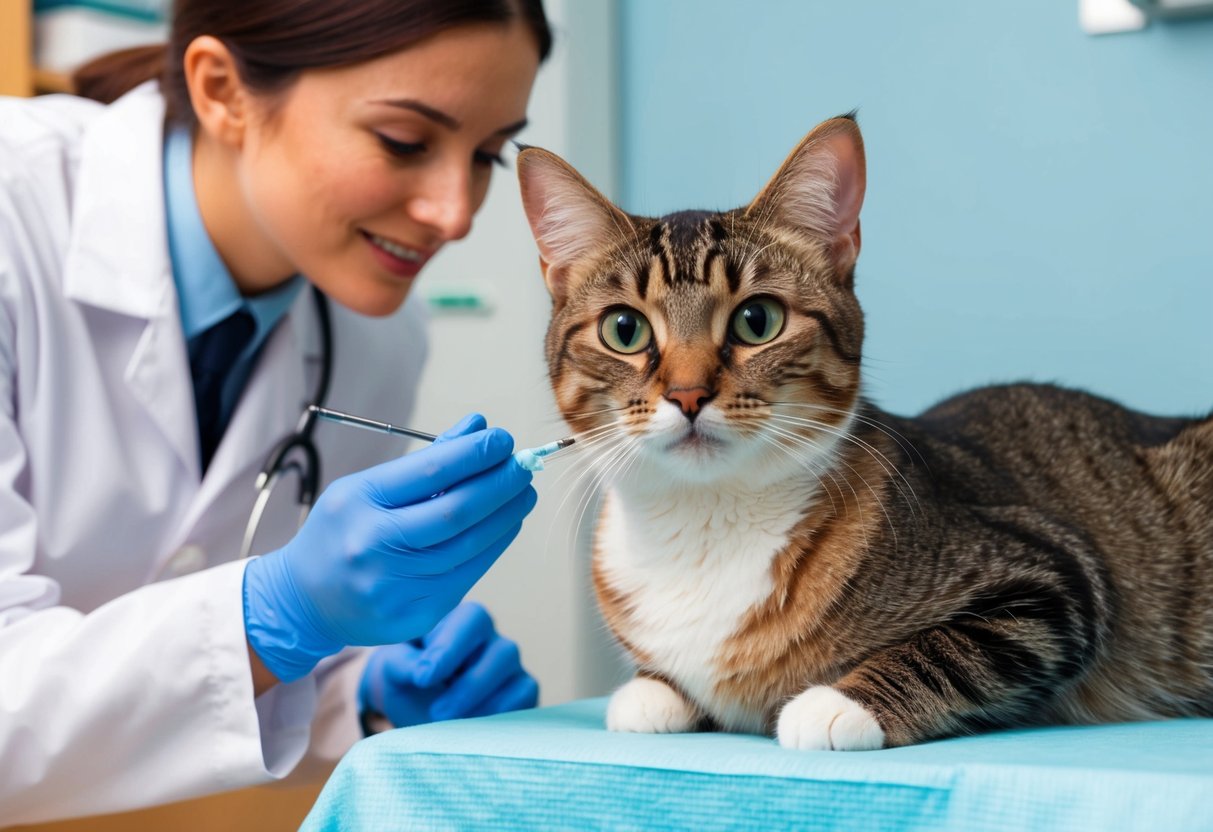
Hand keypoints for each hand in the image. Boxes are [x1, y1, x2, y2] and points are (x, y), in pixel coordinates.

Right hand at [243, 414, 537, 682]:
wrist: (305, 600)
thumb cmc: (343, 531)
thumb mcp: (368, 487)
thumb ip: (426, 460)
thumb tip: (479, 426)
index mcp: (358, 502)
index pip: (430, 472)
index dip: (475, 454)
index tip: (503, 440)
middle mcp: (373, 544)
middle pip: (456, 511)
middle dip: (500, 484)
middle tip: (525, 466)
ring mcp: (394, 584)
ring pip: (469, 545)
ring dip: (506, 516)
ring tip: (524, 493)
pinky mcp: (415, 614)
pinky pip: (467, 574)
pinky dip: (494, 545)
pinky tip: (507, 525)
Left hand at [359, 601, 538, 728]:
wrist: (417, 711)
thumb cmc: (407, 682)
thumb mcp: (392, 670)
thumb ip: (401, 664)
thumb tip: (420, 671)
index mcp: (461, 622)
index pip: (471, 619)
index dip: (451, 648)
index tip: (424, 678)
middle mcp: (492, 640)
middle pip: (503, 652)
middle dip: (470, 686)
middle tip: (437, 713)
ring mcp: (510, 668)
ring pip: (520, 679)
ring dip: (485, 705)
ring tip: (453, 725)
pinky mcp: (522, 693)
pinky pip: (525, 701)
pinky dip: (501, 718)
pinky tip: (474, 731)